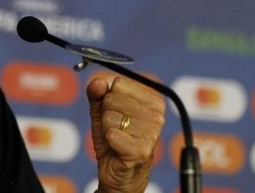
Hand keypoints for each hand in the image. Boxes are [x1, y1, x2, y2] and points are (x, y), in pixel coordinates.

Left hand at [87, 76, 164, 192]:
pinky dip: (108, 141)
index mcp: (153, 102)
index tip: (116, 113)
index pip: (119, 84)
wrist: (117, 171)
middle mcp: (157, 116)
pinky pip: (111, 134)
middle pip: (112, 99)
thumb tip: (98, 82)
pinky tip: (116, 148)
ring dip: (106, 129)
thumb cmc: (113, 138)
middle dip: (106, 115)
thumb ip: (97, 93)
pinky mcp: (141, 151)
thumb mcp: (102, 110)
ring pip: (110, 117)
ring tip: (116, 140)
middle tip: (116, 129)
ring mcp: (151, 134)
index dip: (109, 98)